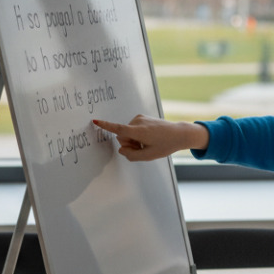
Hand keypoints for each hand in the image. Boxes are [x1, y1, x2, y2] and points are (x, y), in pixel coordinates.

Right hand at [92, 115, 208, 161]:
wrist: (179, 133)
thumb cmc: (165, 145)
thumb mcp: (148, 156)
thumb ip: (131, 155)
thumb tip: (121, 149)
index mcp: (138, 131)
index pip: (118, 129)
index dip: (106, 126)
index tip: (95, 121)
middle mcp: (138, 122)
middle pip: (122, 136)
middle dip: (129, 144)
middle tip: (143, 148)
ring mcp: (140, 118)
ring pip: (127, 133)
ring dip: (134, 140)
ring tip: (148, 142)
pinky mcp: (141, 117)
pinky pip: (132, 129)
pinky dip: (137, 134)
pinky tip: (149, 137)